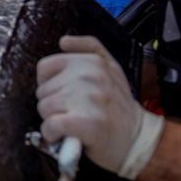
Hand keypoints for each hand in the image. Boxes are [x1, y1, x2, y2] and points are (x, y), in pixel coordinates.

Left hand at [35, 35, 144, 174]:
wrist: (138, 138)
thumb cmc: (118, 106)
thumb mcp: (111, 68)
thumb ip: (89, 48)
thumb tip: (64, 41)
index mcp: (92, 61)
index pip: (44, 67)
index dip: (50, 84)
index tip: (64, 94)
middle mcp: (90, 76)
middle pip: (42, 90)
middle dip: (53, 103)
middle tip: (75, 111)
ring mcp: (89, 99)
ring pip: (44, 107)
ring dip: (53, 119)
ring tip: (74, 122)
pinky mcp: (86, 123)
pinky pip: (50, 125)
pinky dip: (52, 134)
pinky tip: (64, 135)